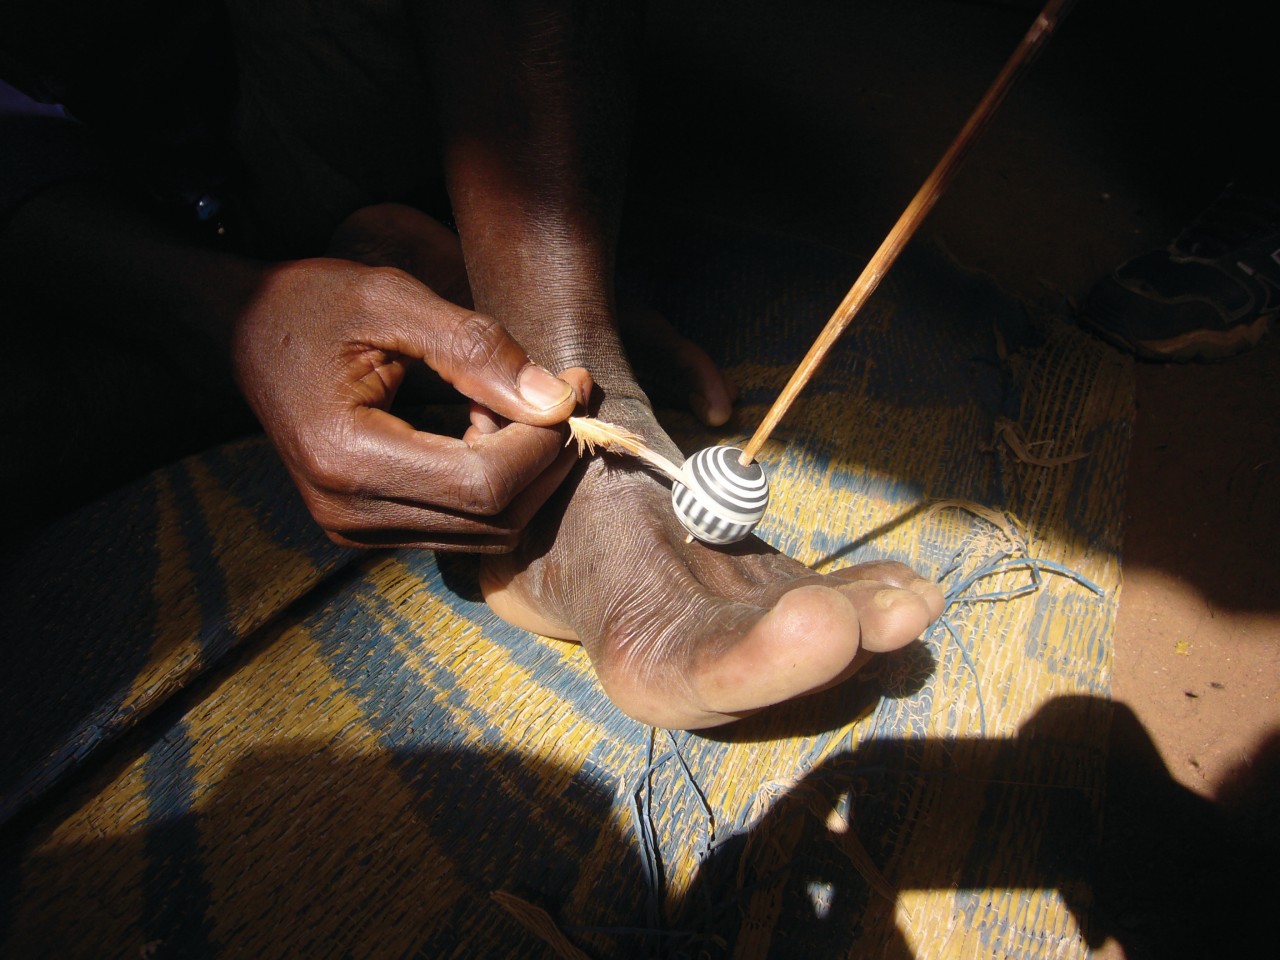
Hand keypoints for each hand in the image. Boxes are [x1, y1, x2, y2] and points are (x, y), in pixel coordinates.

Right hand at [231, 256, 588, 550]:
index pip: (484, 484)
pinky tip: (489, 428)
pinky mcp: (368, 528)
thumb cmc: (309, 304)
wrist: (241, 330)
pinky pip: (461, 527)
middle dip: (547, 460)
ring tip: (521, 405)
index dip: (545, 442)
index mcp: (346, 458)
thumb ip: (474, 347)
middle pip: (494, 519)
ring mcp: (356, 529)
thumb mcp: (390, 300)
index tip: (573, 385)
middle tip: (564, 394)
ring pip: (486, 532)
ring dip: (525, 474)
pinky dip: (496, 485)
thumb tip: (555, 398)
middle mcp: (348, 513)